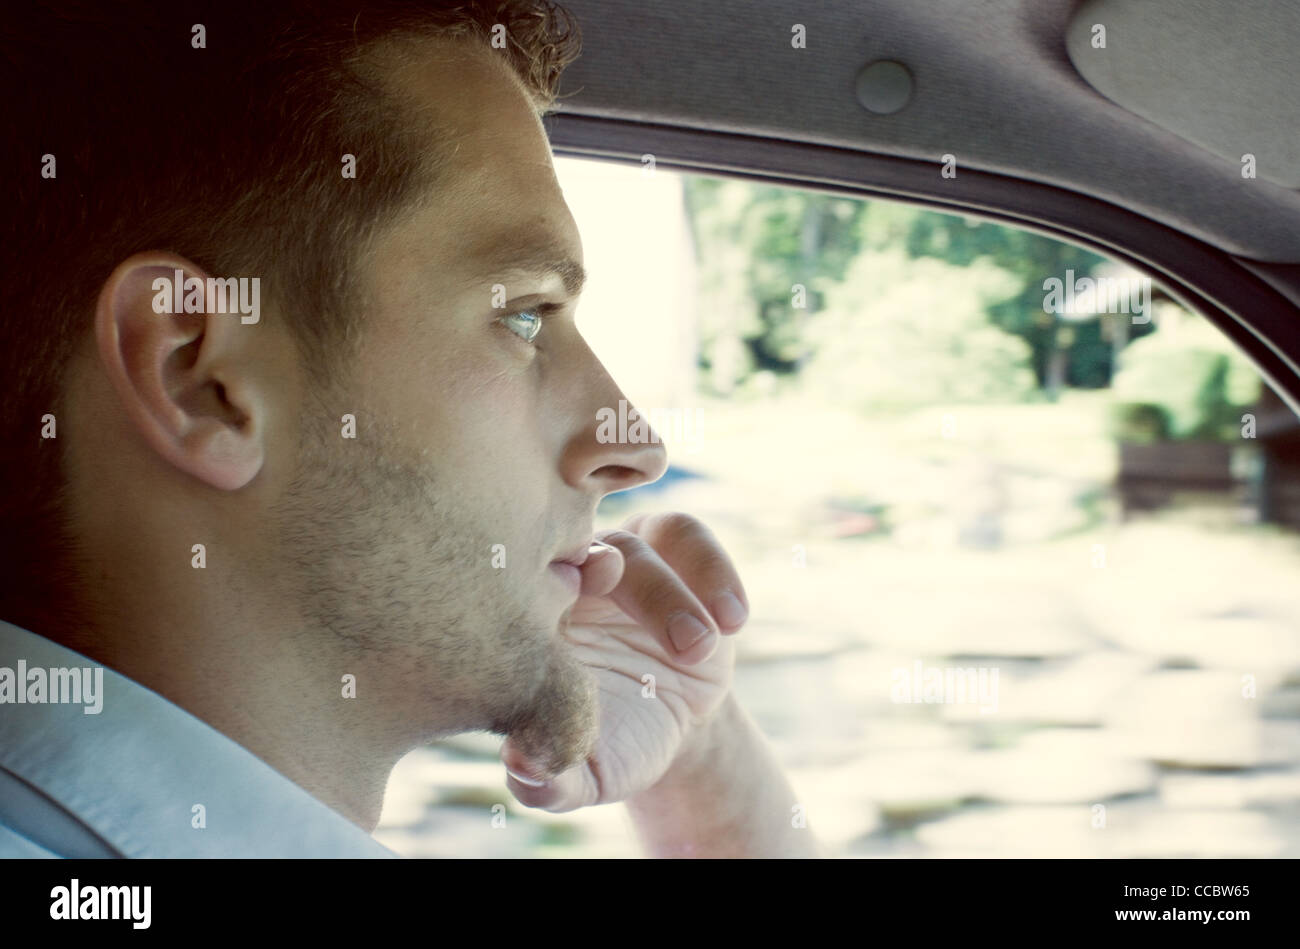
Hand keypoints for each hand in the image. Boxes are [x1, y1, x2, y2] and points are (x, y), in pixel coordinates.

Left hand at [499, 511, 748, 811]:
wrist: (670, 723)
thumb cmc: (613, 743)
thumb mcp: (587, 774)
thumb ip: (550, 781)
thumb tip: (523, 770)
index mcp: (532, 625)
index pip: (523, 589)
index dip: (546, 589)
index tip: (572, 600)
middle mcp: (570, 580)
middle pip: (581, 558)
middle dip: (618, 582)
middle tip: (656, 631)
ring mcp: (620, 556)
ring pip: (637, 544)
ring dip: (672, 594)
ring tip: (703, 650)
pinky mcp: (670, 549)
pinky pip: (687, 534)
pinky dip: (713, 569)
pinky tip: (733, 620)